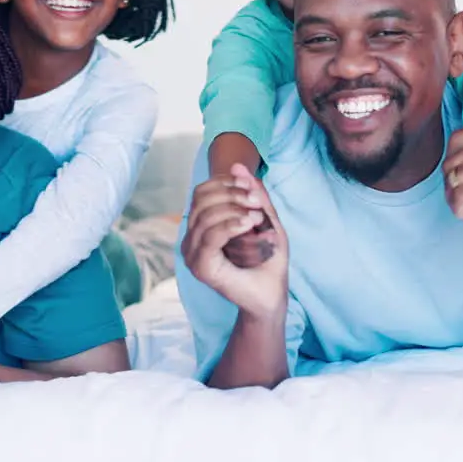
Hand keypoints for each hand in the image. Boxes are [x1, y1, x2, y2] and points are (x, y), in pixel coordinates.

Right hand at [181, 163, 288, 317]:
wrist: (271, 296)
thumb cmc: (267, 260)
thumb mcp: (265, 219)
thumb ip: (252, 194)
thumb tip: (236, 165)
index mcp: (201, 226)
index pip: (202, 192)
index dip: (225, 183)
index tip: (252, 188)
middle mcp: (192, 239)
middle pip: (201, 200)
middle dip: (231, 194)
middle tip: (257, 202)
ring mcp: (193, 253)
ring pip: (204, 215)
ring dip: (234, 209)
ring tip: (257, 217)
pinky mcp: (201, 267)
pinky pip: (210, 236)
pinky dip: (230, 225)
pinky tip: (248, 223)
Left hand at [443, 126, 462, 234]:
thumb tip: (462, 158)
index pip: (455, 140)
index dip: (452, 160)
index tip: (460, 176)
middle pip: (450, 162)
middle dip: (451, 182)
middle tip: (462, 196)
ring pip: (451, 181)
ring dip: (453, 197)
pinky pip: (458, 198)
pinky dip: (458, 208)